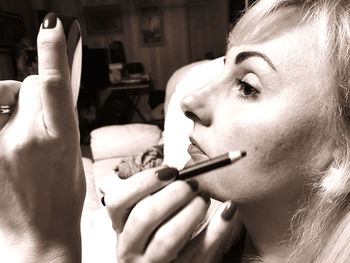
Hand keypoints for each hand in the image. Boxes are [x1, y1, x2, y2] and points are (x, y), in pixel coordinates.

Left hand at [0, 13, 84, 261]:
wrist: (38, 233)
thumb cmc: (61, 196)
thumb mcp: (73, 151)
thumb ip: (61, 115)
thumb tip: (51, 84)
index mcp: (57, 140)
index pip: (54, 85)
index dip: (53, 51)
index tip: (52, 25)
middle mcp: (21, 140)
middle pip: (27, 84)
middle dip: (34, 91)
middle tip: (34, 115)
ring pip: (2, 95)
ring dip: (9, 101)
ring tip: (15, 130)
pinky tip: (5, 135)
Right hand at [101, 167, 240, 262]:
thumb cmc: (163, 230)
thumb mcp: (150, 213)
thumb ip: (155, 193)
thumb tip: (174, 171)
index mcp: (121, 227)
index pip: (117, 201)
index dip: (143, 182)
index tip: (170, 171)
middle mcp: (130, 249)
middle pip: (143, 217)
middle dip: (172, 194)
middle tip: (192, 184)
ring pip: (167, 238)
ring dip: (191, 211)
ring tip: (204, 198)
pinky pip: (200, 252)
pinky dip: (219, 228)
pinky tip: (229, 210)